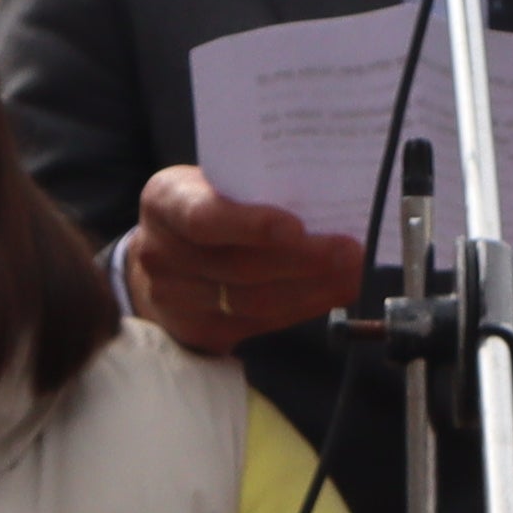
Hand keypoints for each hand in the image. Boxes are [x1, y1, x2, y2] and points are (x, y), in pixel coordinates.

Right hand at [126, 170, 362, 356]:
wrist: (163, 256)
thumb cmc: (206, 206)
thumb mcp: (213, 183)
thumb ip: (252, 188)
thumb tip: (326, 195)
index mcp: (165, 202)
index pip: (204, 217)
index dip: (250, 225)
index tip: (296, 226)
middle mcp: (160, 252)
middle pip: (238, 266)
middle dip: (302, 260)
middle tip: (350, 251)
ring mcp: (174, 297)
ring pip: (254, 301)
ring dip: (312, 289)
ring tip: (352, 272)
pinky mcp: (199, 329)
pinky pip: (259, 323)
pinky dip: (303, 307)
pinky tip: (332, 292)